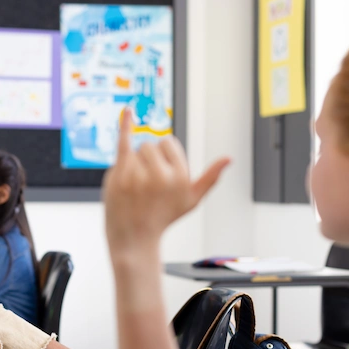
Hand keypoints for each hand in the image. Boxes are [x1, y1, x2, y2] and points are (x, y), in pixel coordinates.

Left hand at [102, 108, 229, 254]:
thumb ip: (211, 178)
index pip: (168, 143)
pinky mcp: (119, 176)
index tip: (159, 173)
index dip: (163, 156)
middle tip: (145, 184)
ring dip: (133, 163)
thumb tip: (229, 159)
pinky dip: (125, 125)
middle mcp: (161, 176)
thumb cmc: (163, 218)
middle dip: (147, 159)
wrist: (134, 237)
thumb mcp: (192, 200)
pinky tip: (128, 111)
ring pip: (134, 149)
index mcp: (180, 177)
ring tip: (134, 186)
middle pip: (150, 145)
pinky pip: (123, 143)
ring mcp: (138, 175)